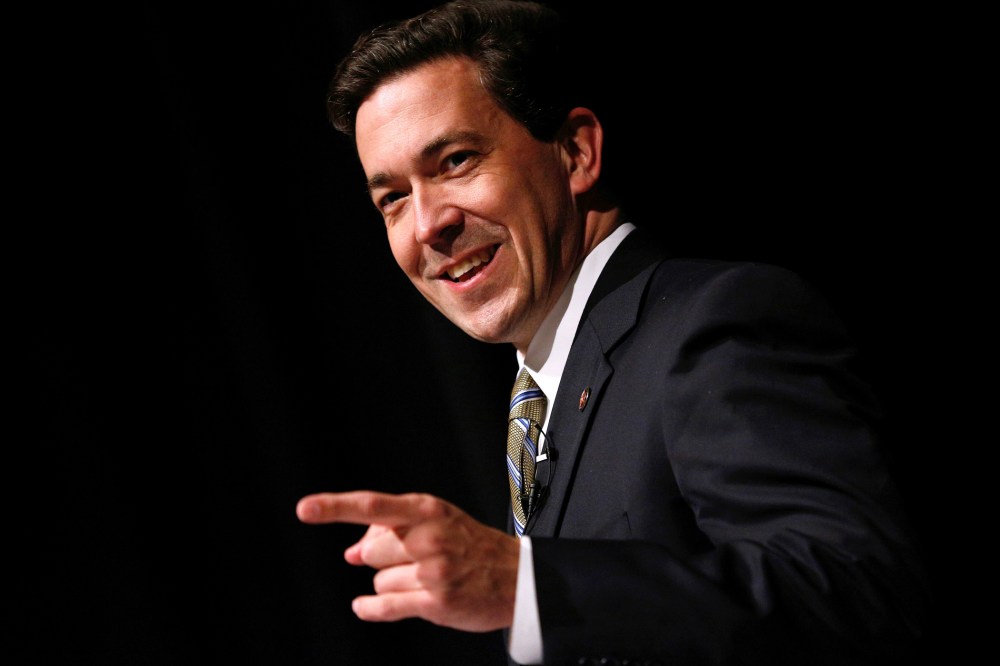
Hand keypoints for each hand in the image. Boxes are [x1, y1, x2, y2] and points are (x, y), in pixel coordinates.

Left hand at [296, 490, 519, 631]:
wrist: (517, 577)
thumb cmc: (470, 544)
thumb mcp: (436, 520)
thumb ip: (391, 528)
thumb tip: (352, 552)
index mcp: (427, 510)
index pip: (373, 506)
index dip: (335, 507)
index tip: (304, 509)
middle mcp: (430, 537)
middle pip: (371, 550)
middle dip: (381, 557)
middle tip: (409, 557)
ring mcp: (433, 572)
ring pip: (379, 580)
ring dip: (392, 582)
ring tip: (424, 579)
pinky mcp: (435, 603)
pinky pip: (385, 606)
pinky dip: (371, 608)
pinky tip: (365, 606)